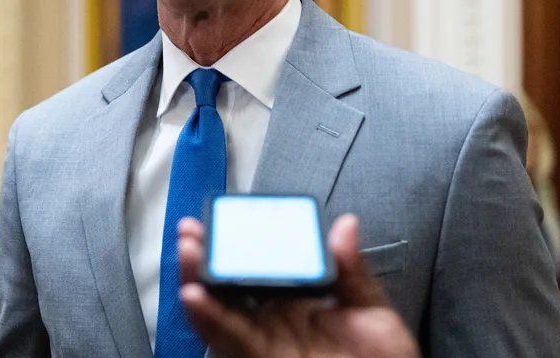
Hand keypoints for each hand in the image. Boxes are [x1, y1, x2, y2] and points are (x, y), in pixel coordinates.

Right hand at [177, 213, 419, 357]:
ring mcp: (264, 342)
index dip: (239, 242)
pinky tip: (196, 298)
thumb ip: (353, 272)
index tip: (227, 217)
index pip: (259, 265)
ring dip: (197, 281)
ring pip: (219, 311)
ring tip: (187, 255)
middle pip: (228, 286)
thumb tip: (346, 225)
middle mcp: (273, 320)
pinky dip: (210, 320)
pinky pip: (229, 340)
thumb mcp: (372, 310)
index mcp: (296, 300)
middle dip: (205, 257)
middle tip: (191, 232)